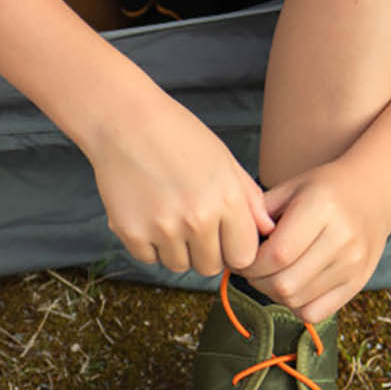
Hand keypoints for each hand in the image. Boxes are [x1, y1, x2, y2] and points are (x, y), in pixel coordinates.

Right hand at [79, 97, 272, 277]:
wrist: (124, 122)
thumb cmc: (177, 135)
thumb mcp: (224, 160)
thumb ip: (249, 198)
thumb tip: (266, 229)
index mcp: (226, 199)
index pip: (243, 256)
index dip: (235, 249)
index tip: (224, 238)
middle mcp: (197, 219)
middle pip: (210, 267)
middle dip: (206, 252)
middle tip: (192, 224)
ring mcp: (162, 228)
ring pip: (179, 265)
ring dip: (177, 249)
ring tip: (169, 215)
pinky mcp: (131, 232)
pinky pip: (148, 258)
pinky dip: (149, 244)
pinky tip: (147, 214)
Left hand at [245, 159, 390, 321]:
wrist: (374, 193)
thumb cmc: (322, 190)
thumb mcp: (290, 187)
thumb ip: (258, 212)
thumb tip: (234, 244)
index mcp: (322, 208)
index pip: (276, 254)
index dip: (250, 264)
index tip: (241, 259)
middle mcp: (343, 238)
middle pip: (285, 283)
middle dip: (257, 281)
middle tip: (251, 269)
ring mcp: (354, 264)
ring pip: (296, 300)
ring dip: (273, 293)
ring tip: (269, 275)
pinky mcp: (358, 282)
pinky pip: (316, 313)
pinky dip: (295, 305)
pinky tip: (292, 285)